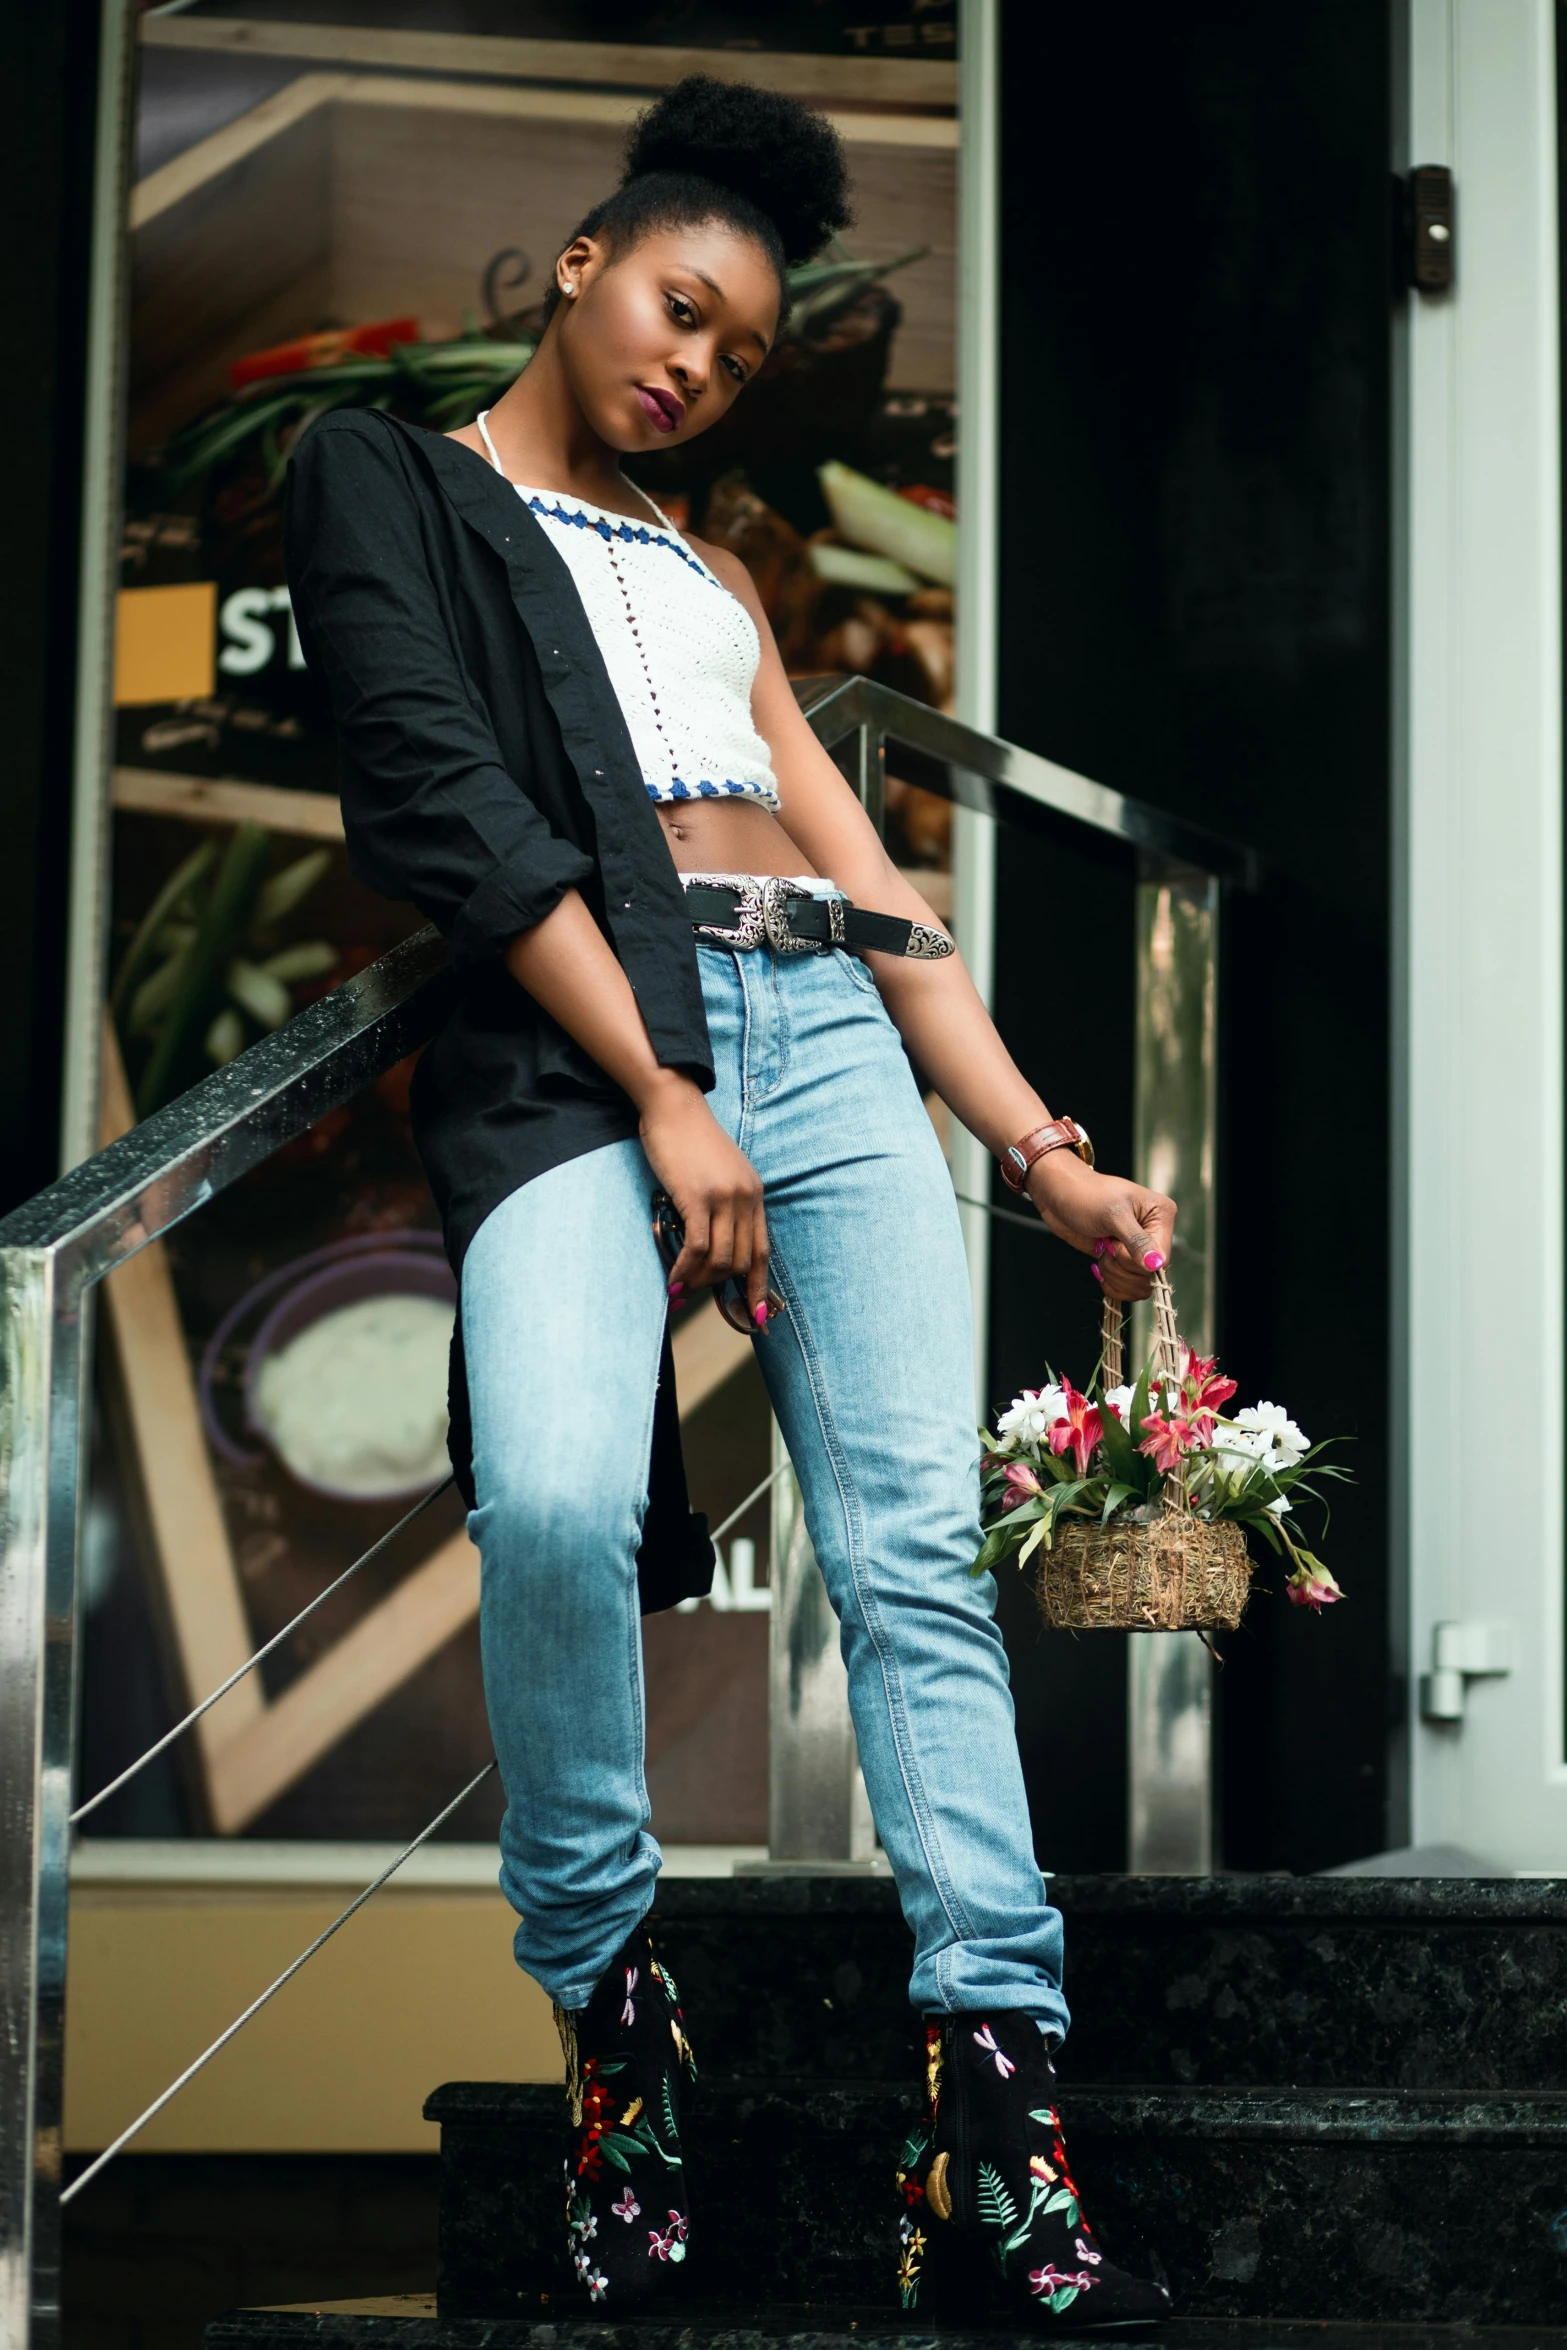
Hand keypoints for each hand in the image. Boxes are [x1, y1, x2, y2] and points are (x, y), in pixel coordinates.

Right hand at [637, 1072, 770, 1326]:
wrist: (672, 1105)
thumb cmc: (687, 1138)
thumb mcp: (717, 1172)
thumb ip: (723, 1203)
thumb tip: (712, 1243)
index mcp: (754, 1194)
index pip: (763, 1252)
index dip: (758, 1288)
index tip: (757, 1317)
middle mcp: (746, 1198)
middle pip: (742, 1261)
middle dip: (718, 1289)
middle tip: (694, 1297)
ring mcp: (725, 1198)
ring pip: (721, 1260)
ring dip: (699, 1282)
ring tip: (680, 1289)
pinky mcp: (698, 1197)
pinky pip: (697, 1248)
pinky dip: (685, 1270)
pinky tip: (673, 1281)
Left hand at [1024, 1153, 1175, 1301]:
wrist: (1059, 1195)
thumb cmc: (1085, 1195)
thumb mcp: (1112, 1215)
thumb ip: (1136, 1241)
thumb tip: (1157, 1264)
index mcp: (1161, 1216)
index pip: (1161, 1258)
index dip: (1134, 1261)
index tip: (1114, 1245)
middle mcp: (1154, 1234)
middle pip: (1150, 1275)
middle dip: (1121, 1268)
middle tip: (1106, 1247)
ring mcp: (1138, 1249)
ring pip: (1138, 1285)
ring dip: (1114, 1275)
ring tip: (1102, 1252)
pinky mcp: (1122, 1261)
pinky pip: (1127, 1288)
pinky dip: (1112, 1284)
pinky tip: (1100, 1268)